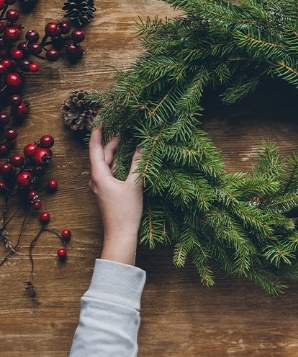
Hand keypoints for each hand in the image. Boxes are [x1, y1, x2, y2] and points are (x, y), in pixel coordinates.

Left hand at [89, 128, 143, 265]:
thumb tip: (143, 145)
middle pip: (102, 155)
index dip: (98, 134)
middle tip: (123, 129)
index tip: (101, 121)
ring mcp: (101, 186)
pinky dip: (118, 163)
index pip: (95, 148)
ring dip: (116, 153)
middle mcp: (96, 179)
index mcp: (99, 175)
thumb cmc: (126, 211)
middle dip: (112, 142)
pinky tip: (128, 161)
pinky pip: (110, 172)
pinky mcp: (107, 192)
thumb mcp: (135, 184)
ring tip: (127, 141)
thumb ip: (139, 163)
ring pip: (107, 164)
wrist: (120, 235)